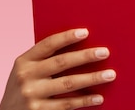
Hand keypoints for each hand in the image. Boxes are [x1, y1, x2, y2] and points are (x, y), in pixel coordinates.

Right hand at [0, 28, 115, 109]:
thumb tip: (79, 46)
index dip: (67, 37)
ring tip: (110, 74)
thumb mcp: (25, 71)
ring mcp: (32, 95)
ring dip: (92, 78)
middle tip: (105, 52)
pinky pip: (67, 104)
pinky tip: (98, 97)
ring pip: (68, 84)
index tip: (86, 32)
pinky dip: (85, 100)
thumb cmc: (24, 87)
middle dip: (85, 56)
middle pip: (62, 62)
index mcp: (24, 61)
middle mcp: (26, 76)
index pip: (48, 44)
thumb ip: (43, 60)